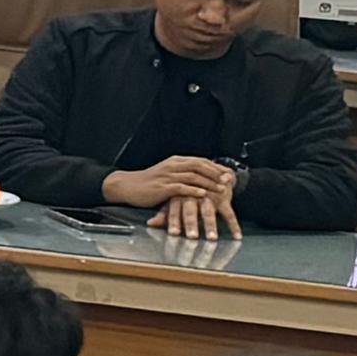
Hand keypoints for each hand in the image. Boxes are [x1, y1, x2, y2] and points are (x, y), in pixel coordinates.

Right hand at [106, 157, 240, 237]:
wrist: (127, 186)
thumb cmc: (148, 183)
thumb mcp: (166, 174)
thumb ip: (182, 174)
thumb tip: (200, 178)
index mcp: (175, 162)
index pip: (200, 161)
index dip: (216, 167)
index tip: (228, 173)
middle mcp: (173, 166)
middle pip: (200, 166)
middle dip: (216, 173)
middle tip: (229, 181)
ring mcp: (167, 176)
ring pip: (193, 177)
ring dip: (209, 183)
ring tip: (221, 190)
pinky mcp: (162, 187)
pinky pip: (182, 188)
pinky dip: (194, 191)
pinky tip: (203, 195)